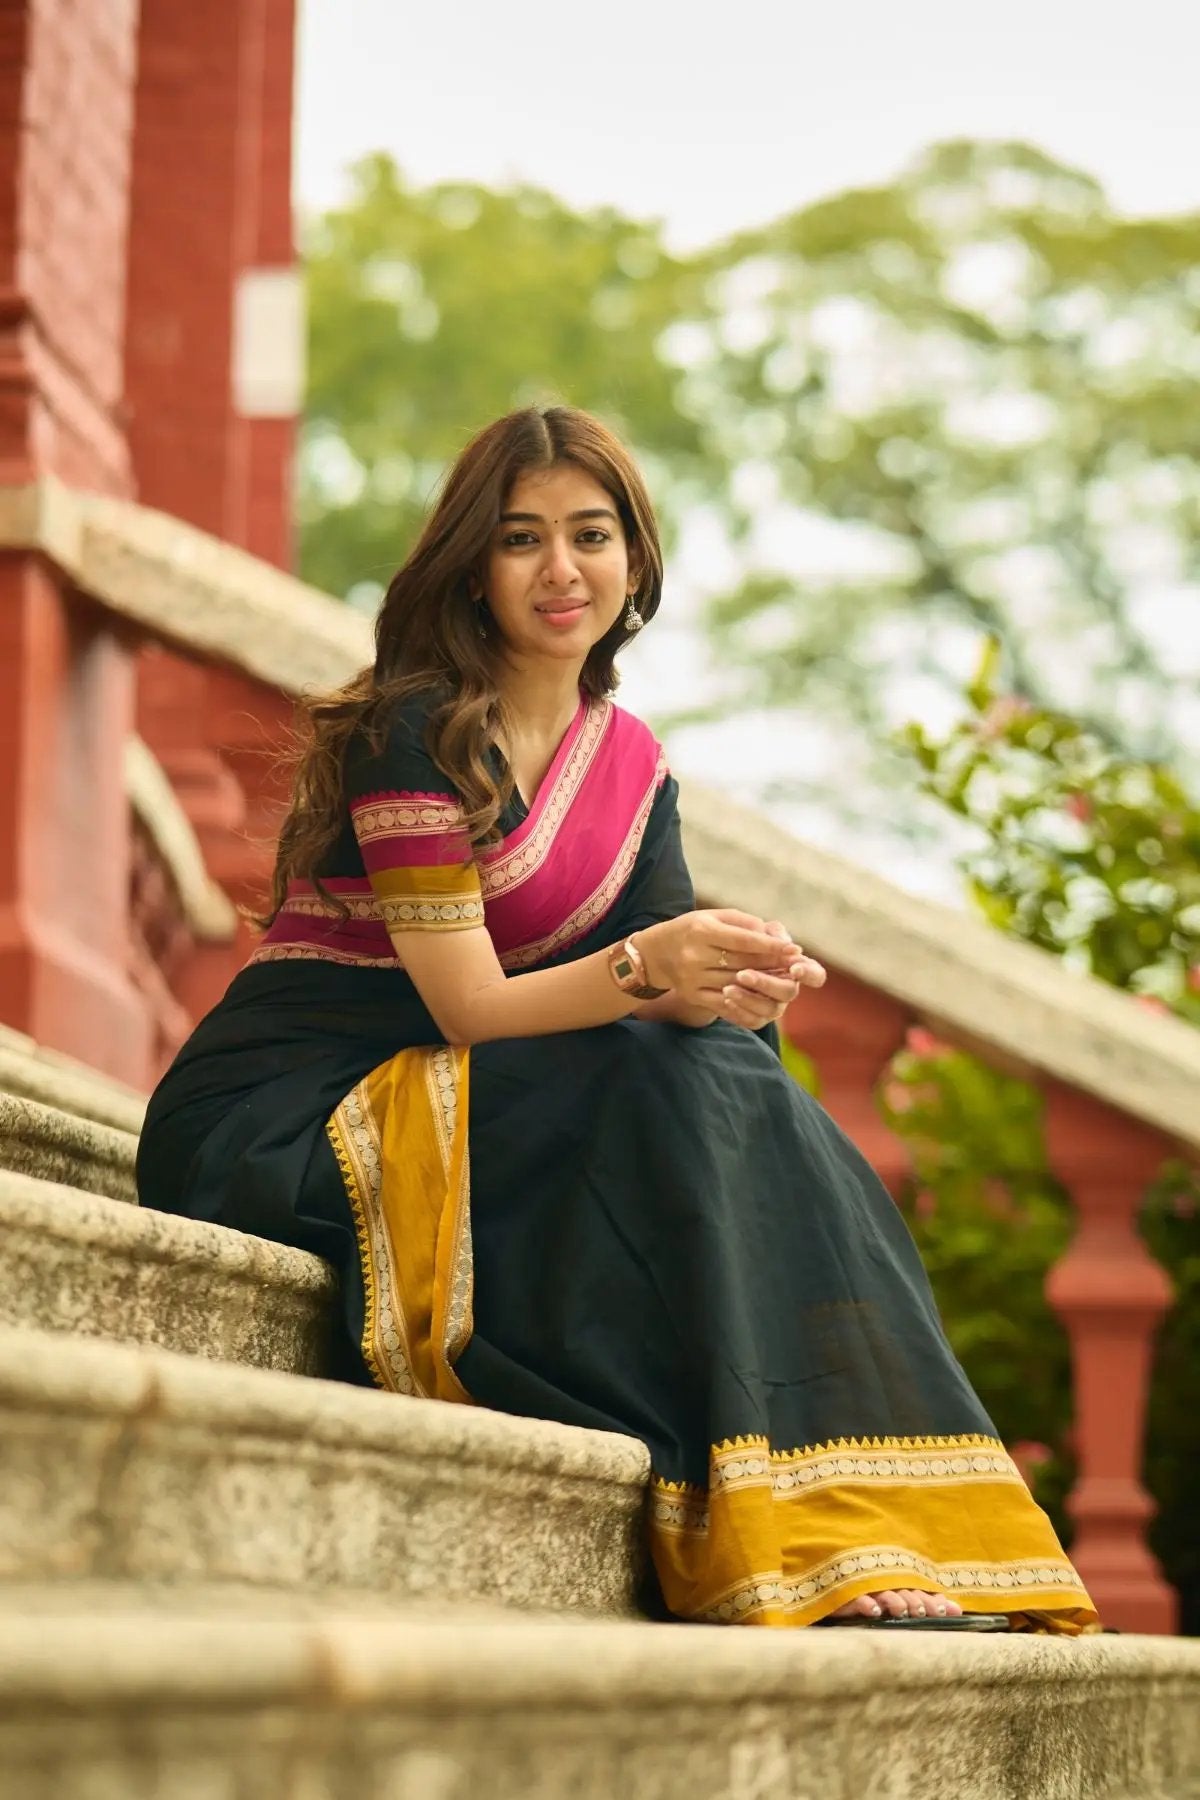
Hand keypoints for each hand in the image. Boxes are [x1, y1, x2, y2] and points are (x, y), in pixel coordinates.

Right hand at [634, 909, 806, 1012]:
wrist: (655, 954)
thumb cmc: (692, 930)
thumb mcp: (713, 916)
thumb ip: (745, 923)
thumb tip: (776, 936)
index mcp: (702, 930)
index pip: (744, 940)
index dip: (772, 946)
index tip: (794, 949)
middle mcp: (695, 955)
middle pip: (743, 963)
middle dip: (773, 965)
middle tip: (796, 965)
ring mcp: (692, 978)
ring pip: (737, 985)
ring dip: (764, 985)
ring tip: (784, 981)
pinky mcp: (692, 995)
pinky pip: (723, 1005)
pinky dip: (745, 1002)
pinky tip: (761, 998)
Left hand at [724, 918, 825, 1030]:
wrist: (723, 962)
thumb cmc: (749, 941)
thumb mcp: (760, 931)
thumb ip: (773, 933)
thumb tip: (786, 944)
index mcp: (798, 968)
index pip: (815, 975)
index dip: (809, 974)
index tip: (795, 968)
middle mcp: (789, 990)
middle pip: (788, 992)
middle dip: (766, 983)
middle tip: (742, 974)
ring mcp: (775, 1006)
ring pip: (769, 1010)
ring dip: (748, 999)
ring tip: (727, 989)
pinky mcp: (758, 1018)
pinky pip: (752, 1021)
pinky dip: (739, 1012)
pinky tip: (725, 1000)